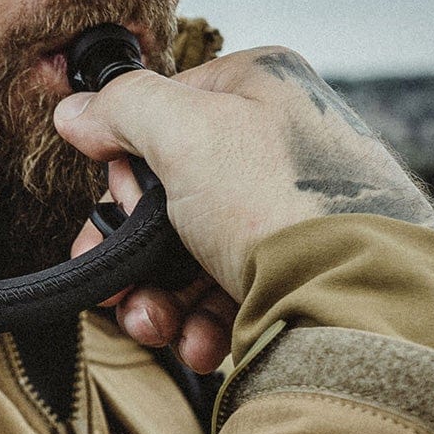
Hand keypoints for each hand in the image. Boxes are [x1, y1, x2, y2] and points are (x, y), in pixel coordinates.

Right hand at [57, 46, 433, 363]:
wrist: (357, 300)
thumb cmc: (280, 203)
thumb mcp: (185, 132)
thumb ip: (123, 108)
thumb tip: (77, 110)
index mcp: (261, 91)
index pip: (164, 114)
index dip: (128, 165)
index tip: (119, 202)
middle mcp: (279, 147)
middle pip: (170, 195)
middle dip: (134, 251)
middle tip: (118, 281)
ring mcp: (289, 214)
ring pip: (191, 254)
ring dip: (158, 298)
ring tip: (155, 326)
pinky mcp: (298, 276)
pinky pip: (227, 296)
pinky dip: (199, 325)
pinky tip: (198, 343)